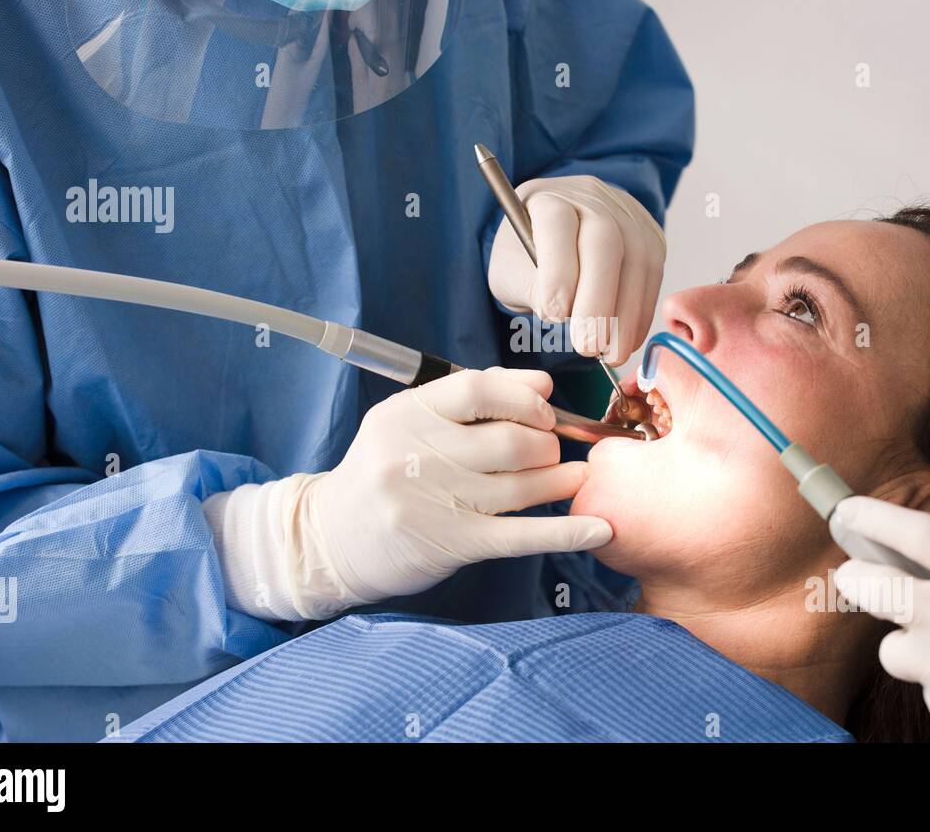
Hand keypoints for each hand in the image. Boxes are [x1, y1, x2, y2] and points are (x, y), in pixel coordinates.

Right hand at [289, 368, 612, 618]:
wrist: (330, 539)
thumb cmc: (383, 474)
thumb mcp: (408, 424)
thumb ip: (468, 401)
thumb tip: (541, 386)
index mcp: (406, 413)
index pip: (479, 389)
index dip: (525, 397)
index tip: (546, 407)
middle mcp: (415, 454)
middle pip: (509, 441)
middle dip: (547, 444)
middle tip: (555, 451)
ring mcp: (433, 502)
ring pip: (519, 487)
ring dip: (560, 481)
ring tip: (575, 477)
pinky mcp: (451, 544)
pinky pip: (520, 535)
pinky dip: (565, 533)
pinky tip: (599, 529)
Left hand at [488, 176, 665, 364]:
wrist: (558, 234)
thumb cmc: (527, 254)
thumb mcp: (510, 271)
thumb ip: (529, 287)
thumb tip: (561, 312)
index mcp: (548, 199)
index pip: (557, 225)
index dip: (558, 270)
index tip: (553, 315)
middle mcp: (592, 199)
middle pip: (605, 241)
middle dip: (598, 299)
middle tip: (588, 346)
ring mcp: (628, 215)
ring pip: (637, 261)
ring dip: (626, 315)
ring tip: (611, 354)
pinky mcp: (651, 238)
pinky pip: (653, 276)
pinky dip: (642, 314)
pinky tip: (627, 340)